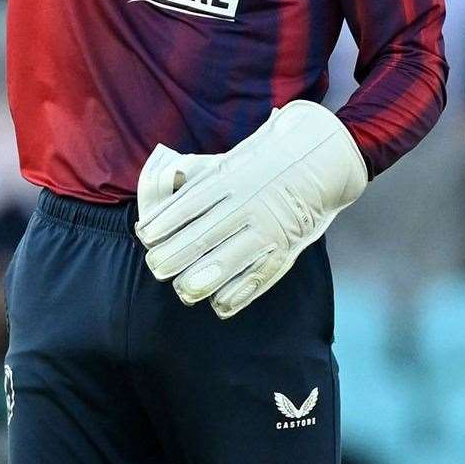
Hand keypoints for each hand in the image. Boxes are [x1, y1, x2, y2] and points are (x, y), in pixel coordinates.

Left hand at [135, 101, 367, 318]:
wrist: (319, 160)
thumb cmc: (261, 164)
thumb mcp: (226, 162)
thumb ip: (192, 177)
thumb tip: (160, 189)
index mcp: (228, 179)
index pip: (185, 207)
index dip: (162, 226)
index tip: (146, 237)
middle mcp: (246, 204)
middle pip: (200, 238)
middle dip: (172, 258)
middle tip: (157, 266)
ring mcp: (267, 227)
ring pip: (226, 262)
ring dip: (198, 280)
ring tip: (182, 288)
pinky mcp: (285, 248)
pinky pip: (257, 277)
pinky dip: (235, 295)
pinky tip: (217, 303)